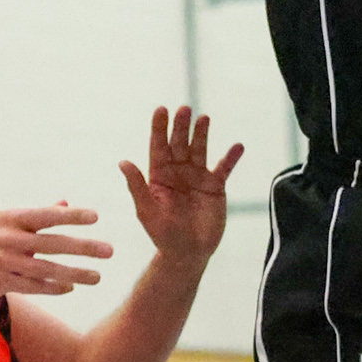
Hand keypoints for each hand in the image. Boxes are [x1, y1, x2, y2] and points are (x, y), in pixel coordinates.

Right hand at [0, 205, 110, 300]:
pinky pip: (33, 287)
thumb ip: (37, 215)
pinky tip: (70, 287)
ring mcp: (3, 261)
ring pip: (46, 270)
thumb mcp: (6, 221)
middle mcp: (8, 238)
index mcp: (11, 218)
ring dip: (75, 274)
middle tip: (109, 251)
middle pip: (52, 244)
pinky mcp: (0, 282)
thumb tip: (65, 203)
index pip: (46, 215)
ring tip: (97, 277)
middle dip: (83, 248)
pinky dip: (54, 288)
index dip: (71, 216)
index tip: (95, 216)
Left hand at [118, 107, 242, 266]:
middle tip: (184, 108)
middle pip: (179, 143)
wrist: (188, 253)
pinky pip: (223, 168)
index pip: (158, 147)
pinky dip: (231, 158)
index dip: (159, 128)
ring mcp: (197, 177)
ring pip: (200, 150)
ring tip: (204, 118)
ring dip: (202, 134)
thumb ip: (137, 186)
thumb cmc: (163, 235)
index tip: (161, 110)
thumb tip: (123, 162)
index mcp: (159, 175)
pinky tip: (237, 146)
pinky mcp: (215, 187)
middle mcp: (178, 172)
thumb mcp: (147, 211)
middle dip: (181, 127)